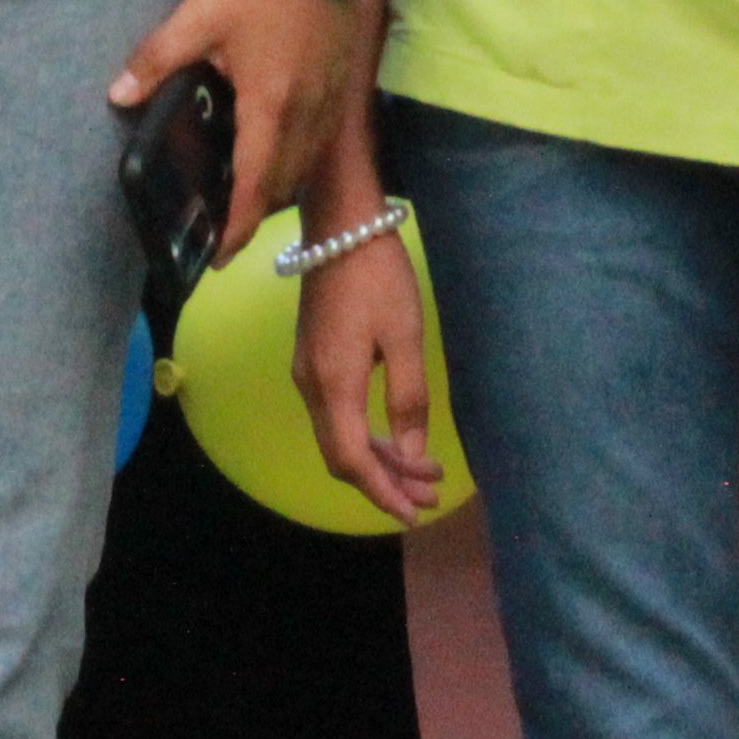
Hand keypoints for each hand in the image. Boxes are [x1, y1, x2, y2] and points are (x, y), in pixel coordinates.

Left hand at [109, 0, 364, 260]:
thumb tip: (117, 95)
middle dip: (255, 209)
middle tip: (223, 219)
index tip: (218, 256)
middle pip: (283, 183)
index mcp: (271, 107)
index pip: (253, 188)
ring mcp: (332, 97)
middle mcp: (308, 112)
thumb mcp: (198, 16)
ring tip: (246, 183)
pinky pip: (323, 136)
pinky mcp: (344, 78)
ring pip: (307, 162)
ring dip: (279, 182)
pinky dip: (300, 152)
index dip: (236, 229)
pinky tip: (279, 136)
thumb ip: (157, 60)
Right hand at [291, 235, 446, 523]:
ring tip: (424, 470)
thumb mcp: (406, 335)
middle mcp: (311, 386)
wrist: (340, 226)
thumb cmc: (378, 275)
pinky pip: (337, 416)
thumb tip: (413, 455)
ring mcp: (308, 373)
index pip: (352, 460)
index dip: (383, 492)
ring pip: (339, 437)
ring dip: (379, 460)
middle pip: (342, 456)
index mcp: (334, 384)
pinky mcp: (314, 360)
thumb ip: (408, 398)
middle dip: (386, 482)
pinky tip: (396, 437)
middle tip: (431, 494)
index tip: (415, 513)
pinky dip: (367, 435)